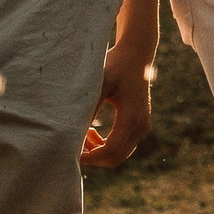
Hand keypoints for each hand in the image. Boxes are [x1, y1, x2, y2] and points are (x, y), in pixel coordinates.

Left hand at [80, 31, 155, 167]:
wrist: (136, 54)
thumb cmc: (115, 65)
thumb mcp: (99, 84)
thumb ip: (88, 108)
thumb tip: (70, 133)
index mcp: (131, 117)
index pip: (110, 151)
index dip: (90, 157)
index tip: (71, 150)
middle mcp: (141, 125)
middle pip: (115, 159)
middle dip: (93, 157)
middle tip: (74, 142)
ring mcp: (143, 126)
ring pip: (119, 155)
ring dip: (99, 152)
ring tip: (83, 134)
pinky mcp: (141, 124)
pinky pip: (123, 147)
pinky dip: (106, 146)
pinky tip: (92, 132)